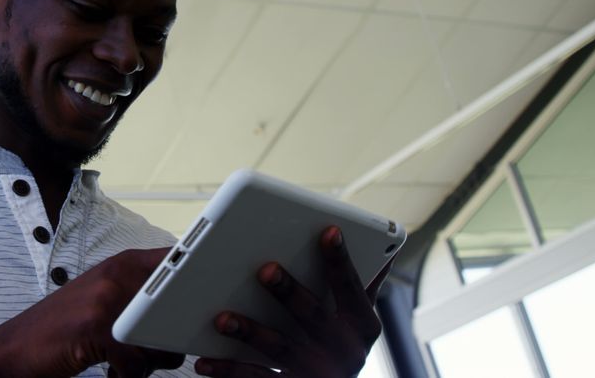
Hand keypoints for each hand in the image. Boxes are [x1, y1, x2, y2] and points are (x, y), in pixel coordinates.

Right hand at [0, 248, 184, 377]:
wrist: (12, 350)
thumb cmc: (61, 329)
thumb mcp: (100, 299)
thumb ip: (137, 295)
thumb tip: (186, 311)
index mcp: (120, 264)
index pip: (176, 260)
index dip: (197, 277)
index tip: (207, 292)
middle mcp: (115, 275)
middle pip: (177, 304)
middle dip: (176, 332)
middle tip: (162, 347)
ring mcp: (105, 301)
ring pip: (160, 336)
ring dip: (151, 358)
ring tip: (127, 360)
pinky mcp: (95, 330)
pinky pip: (137, 362)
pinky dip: (129, 375)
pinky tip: (113, 372)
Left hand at [194, 226, 392, 376]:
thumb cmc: (339, 344)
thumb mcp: (358, 318)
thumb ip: (364, 284)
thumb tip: (390, 247)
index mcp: (362, 325)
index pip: (351, 286)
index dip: (340, 259)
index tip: (328, 230)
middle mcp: (344, 352)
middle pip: (312, 316)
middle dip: (289, 291)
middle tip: (265, 268)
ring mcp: (315, 373)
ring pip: (279, 348)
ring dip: (249, 331)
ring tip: (221, 318)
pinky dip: (227, 370)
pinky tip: (204, 360)